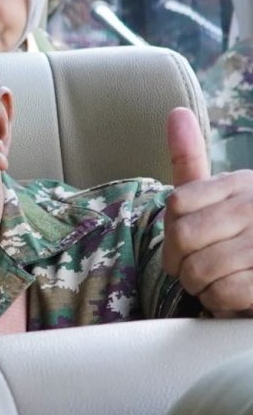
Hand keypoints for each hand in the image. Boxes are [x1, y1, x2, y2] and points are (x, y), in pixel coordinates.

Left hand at [163, 107, 252, 315]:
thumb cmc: (242, 237)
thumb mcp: (216, 197)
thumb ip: (191, 159)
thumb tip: (176, 112)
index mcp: (242, 184)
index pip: (178, 202)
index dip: (171, 231)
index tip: (185, 244)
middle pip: (184, 236)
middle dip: (180, 263)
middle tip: (196, 270)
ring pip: (200, 268)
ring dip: (200, 285)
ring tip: (217, 282)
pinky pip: (224, 292)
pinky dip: (220, 302)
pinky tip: (235, 297)